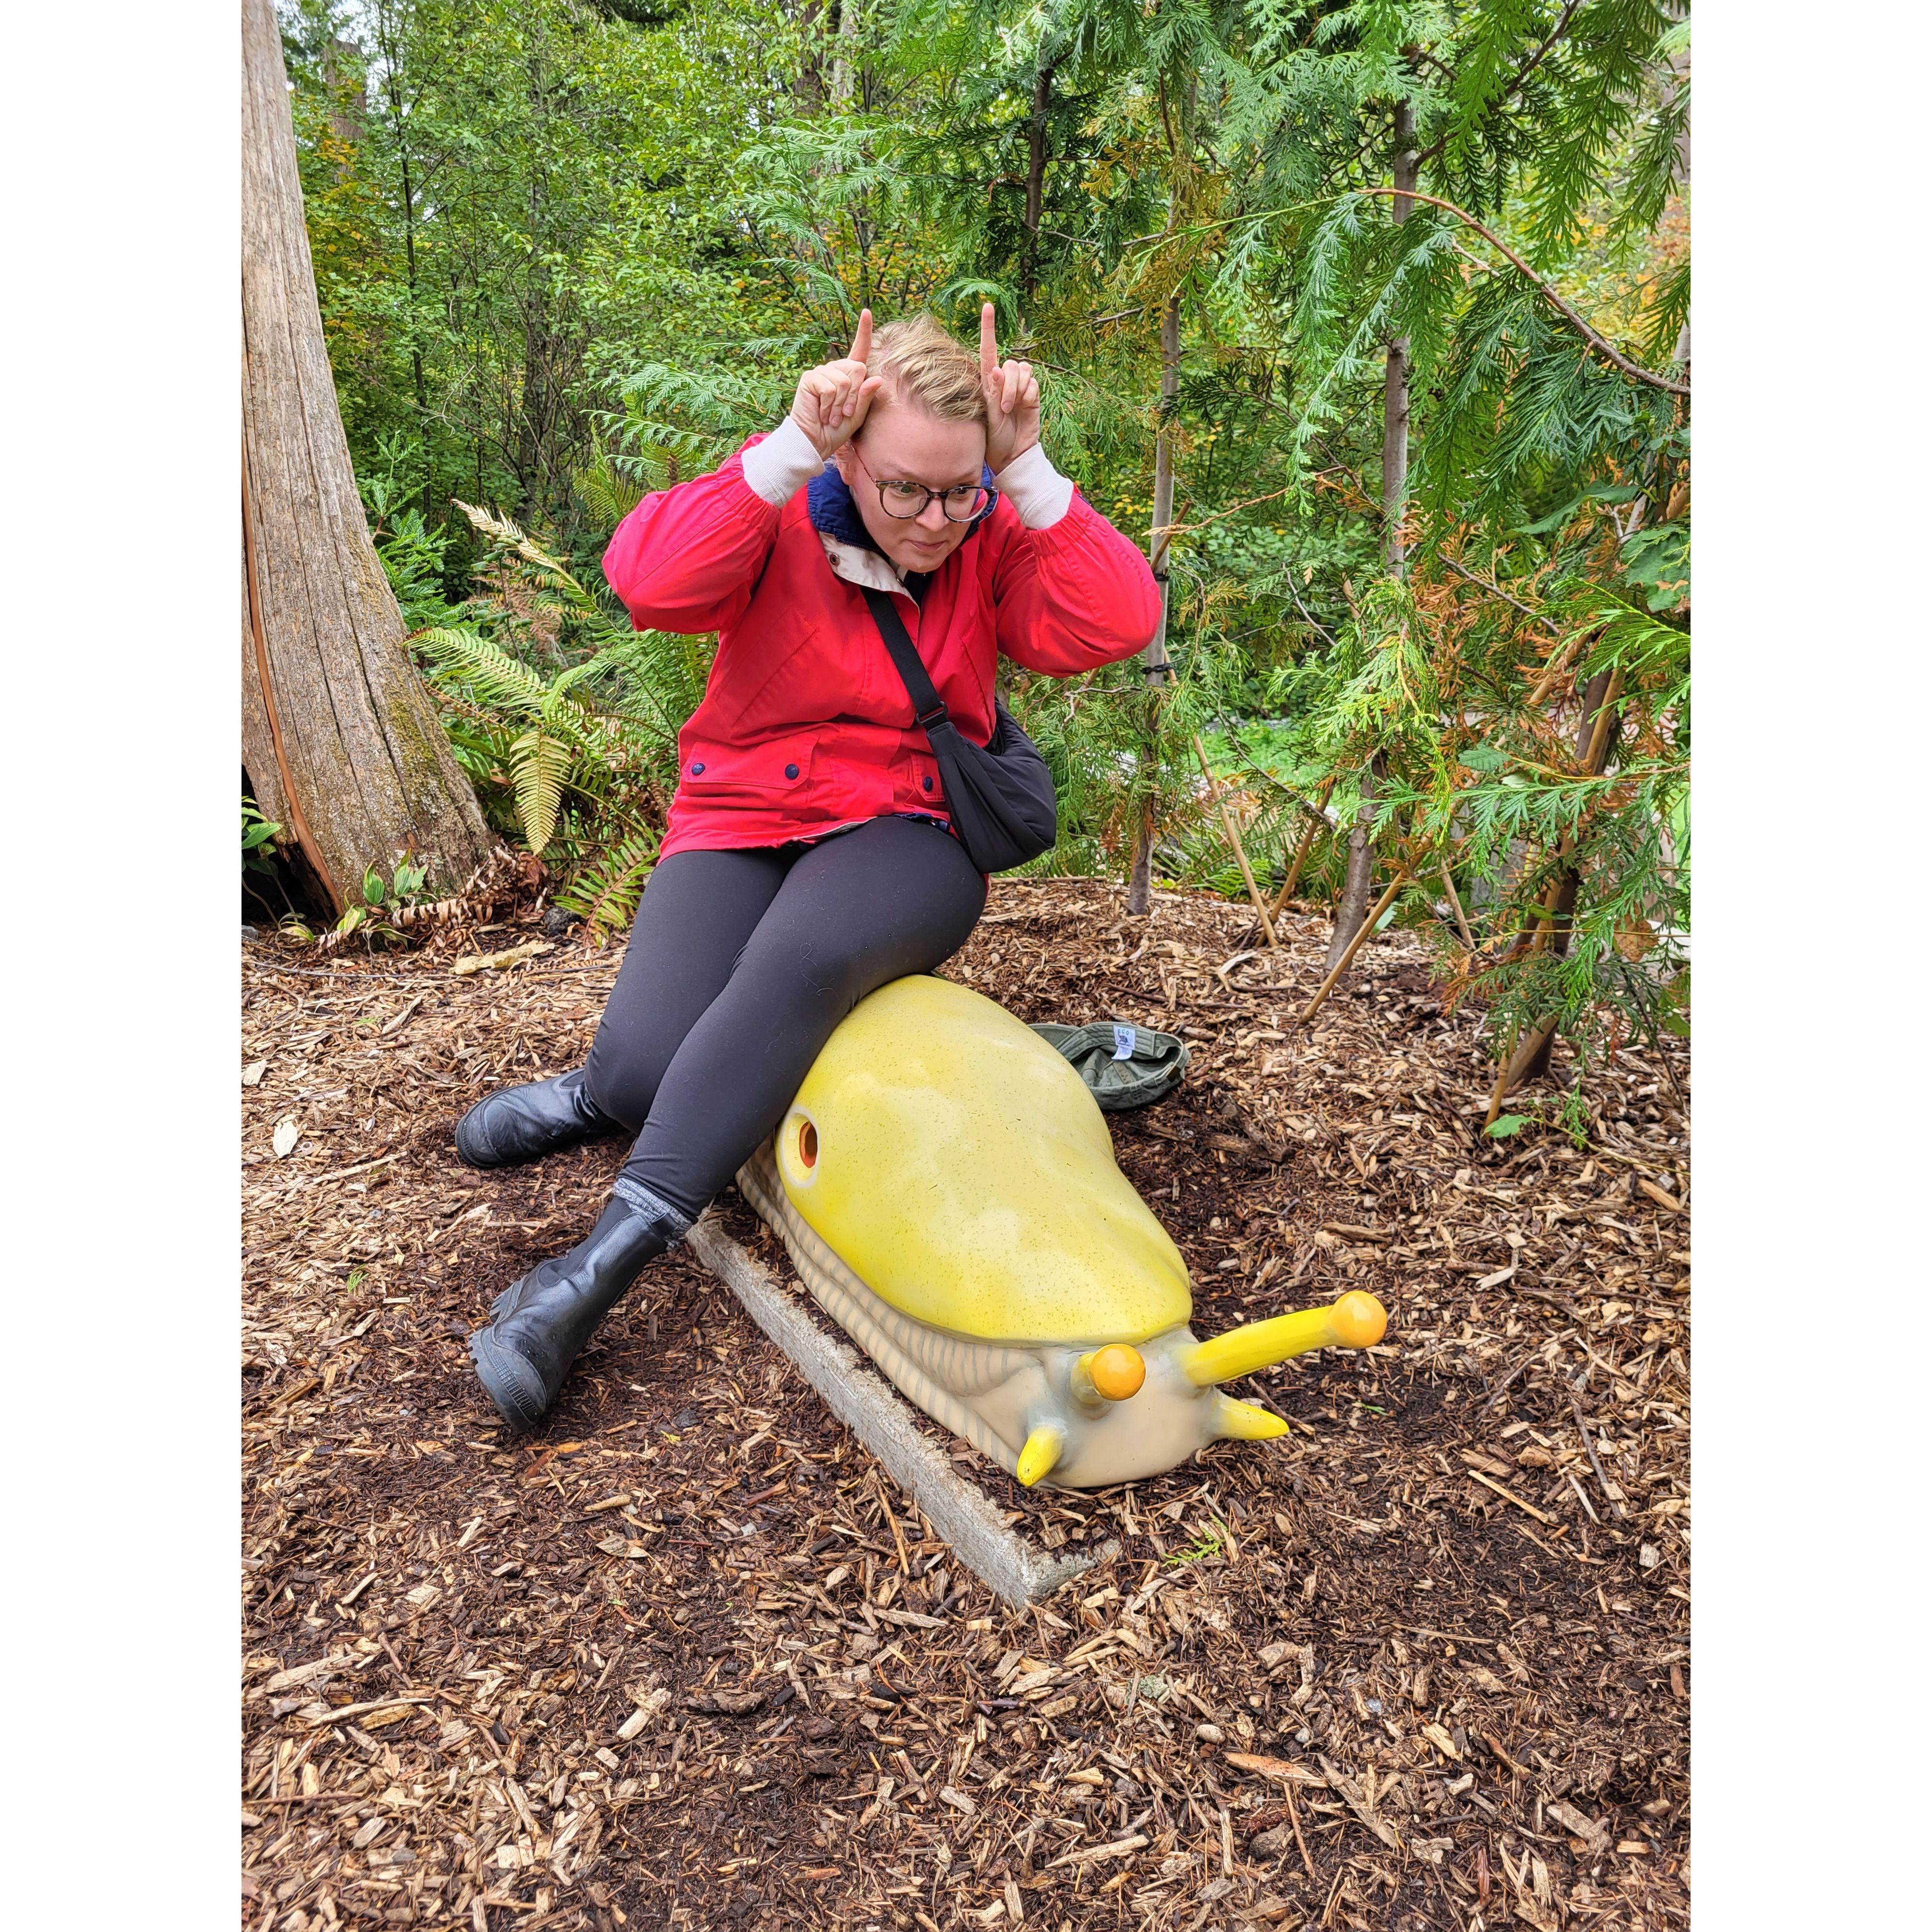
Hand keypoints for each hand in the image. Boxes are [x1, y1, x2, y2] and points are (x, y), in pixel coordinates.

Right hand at [789, 310, 882, 457]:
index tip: (866, 312)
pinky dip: (830, 404)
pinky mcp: (810, 378)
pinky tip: (822, 413)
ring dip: (841, 404)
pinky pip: (830, 387)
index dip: (863, 331)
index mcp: (849, 376)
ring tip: (832, 416)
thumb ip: (866, 397)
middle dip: (854, 396)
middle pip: (858, 369)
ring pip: (845, 380)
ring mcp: (822, 372)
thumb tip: (878, 378)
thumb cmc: (836, 430)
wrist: (815, 441)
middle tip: (844, 414)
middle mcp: (836, 369)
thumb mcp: (858, 415)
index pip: (859, 350)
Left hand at [980, 302, 1040, 472]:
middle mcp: (1004, 379)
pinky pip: (1033, 383)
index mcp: (988, 380)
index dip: (988, 327)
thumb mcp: (989, 414)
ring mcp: (1020, 386)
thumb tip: (996, 368)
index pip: (987, 349)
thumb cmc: (995, 436)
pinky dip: (1028, 395)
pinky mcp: (1033, 393)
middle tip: (1002, 408)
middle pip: (1010, 363)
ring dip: (1016, 390)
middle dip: (1007, 384)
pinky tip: (1024, 407)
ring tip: (1011, 409)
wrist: (1013, 453)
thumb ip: (993, 391)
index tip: (987, 305)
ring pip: (1022, 370)